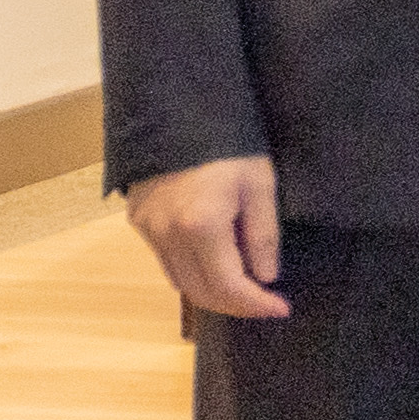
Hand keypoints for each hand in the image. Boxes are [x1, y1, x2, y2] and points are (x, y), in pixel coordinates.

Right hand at [126, 157, 288, 320]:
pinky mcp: (138, 223)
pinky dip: (192, 273)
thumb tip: (266, 278)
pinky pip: (166, 263)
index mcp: (200, 226)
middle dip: (234, 305)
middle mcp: (166, 236)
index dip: (254, 304)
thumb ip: (262, 235)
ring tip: (245, 289)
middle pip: (199, 292)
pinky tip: (215, 266)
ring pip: (179, 282)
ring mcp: (147, 231)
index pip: (227, 286)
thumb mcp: (260, 184)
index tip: (280, 308)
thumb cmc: (231, 144)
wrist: (179, 111)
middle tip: (265, 303)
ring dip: (212, 292)